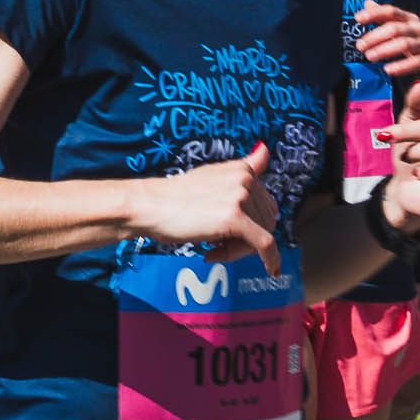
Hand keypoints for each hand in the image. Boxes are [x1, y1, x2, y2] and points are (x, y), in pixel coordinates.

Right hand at [133, 145, 281, 270]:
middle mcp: (244, 179)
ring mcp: (240, 197)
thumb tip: (264, 149)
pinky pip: (264, 245)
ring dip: (240, 249)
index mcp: (241, 170)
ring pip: (262, 236)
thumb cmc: (174, 197)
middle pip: (266, 222)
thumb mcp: (212, 176)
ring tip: (212, 247)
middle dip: (245, 239)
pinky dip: (270, 260)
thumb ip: (242, 168)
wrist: (149, 205)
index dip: (252, 223)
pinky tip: (270, 270)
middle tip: (216, 244)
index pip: (266, 205)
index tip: (232, 232)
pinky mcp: (235, 218)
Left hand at [354, 0, 419, 88]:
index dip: (375, 13)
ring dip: (385, 50)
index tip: (358, 19)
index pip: (392, 12)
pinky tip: (388, 70)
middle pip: (396, 28)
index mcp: (411, 19)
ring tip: (369, 57)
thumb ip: (385, 18)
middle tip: (360, 46)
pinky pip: (417, 62)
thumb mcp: (403, 29)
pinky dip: (401, 66)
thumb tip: (367, 2)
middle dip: (375, 36)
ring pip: (405, 44)